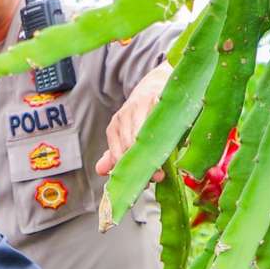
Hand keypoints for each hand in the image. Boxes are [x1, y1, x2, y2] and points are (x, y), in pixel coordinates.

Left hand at [95, 62, 170, 177]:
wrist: (154, 87)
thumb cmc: (140, 117)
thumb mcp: (124, 136)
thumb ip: (114, 154)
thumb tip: (99, 171)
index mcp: (114, 127)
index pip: (118, 152)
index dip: (129, 169)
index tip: (142, 181)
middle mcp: (124, 115)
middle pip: (130, 144)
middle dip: (143, 162)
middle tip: (156, 176)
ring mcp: (140, 105)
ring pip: (145, 132)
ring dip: (154, 151)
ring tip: (163, 166)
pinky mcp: (157, 98)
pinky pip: (159, 119)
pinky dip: (165, 133)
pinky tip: (170, 145)